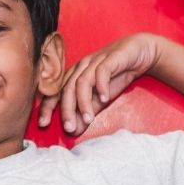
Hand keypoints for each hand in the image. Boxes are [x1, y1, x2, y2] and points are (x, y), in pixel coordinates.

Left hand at [39, 33, 163, 134]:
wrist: (141, 53)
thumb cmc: (118, 75)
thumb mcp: (101, 98)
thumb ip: (88, 111)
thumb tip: (74, 131)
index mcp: (74, 75)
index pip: (55, 91)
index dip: (47, 107)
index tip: (42, 123)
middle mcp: (81, 67)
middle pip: (67, 88)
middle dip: (66, 110)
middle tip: (69, 128)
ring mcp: (95, 61)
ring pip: (82, 81)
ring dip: (84, 102)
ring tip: (88, 119)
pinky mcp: (111, 58)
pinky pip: (102, 71)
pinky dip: (101, 85)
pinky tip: (104, 98)